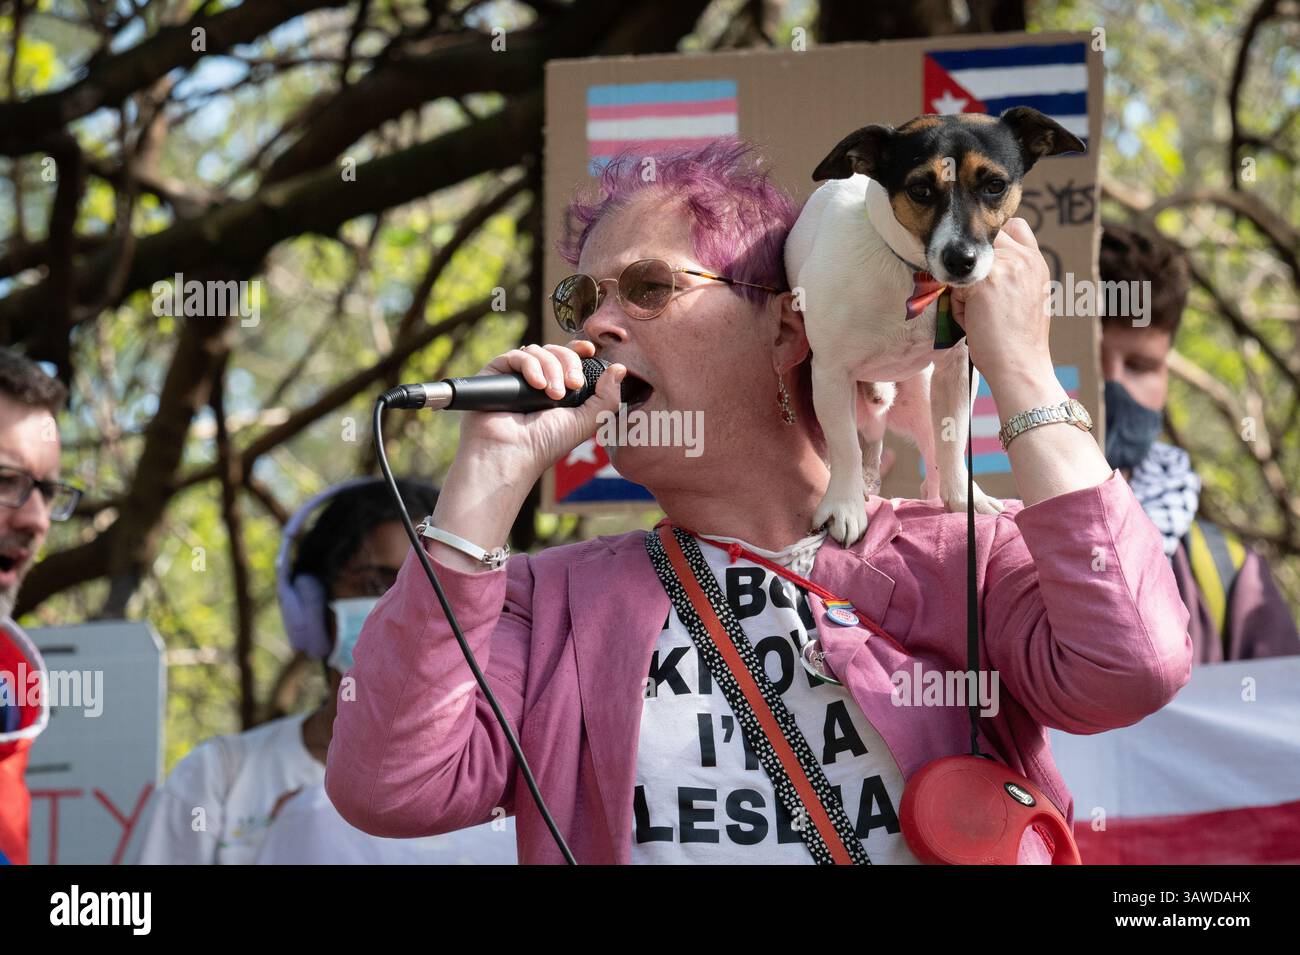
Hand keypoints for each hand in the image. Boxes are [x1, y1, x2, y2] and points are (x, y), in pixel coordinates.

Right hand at [457, 339, 626, 484]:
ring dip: (552, 368)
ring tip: (553, 395)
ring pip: (538, 351)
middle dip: (569, 363)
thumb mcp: (586, 421)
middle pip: (556, 351)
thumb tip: (619, 369)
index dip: (578, 349)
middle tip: (573, 385)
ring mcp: (515, 377)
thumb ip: (607, 397)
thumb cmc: (546, 443)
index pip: (568, 359)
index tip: (589, 349)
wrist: (511, 453)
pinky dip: (531, 365)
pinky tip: (536, 385)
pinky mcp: (495, 373)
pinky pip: (516, 355)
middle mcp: (537, 381)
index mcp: (558, 390)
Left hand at [948, 218, 1053, 388]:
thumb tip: (980, 265)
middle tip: (980, 296)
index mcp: (1036, 262)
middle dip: (975, 265)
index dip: (995, 244)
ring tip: (978, 313)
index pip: (1014, 226)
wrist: (1020, 365)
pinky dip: (959, 306)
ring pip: (966, 265)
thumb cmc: (1016, 341)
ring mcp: (1006, 266)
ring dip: (964, 287)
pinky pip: (956, 285)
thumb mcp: (1026, 297)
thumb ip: (1011, 273)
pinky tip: (974, 322)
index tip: (988, 273)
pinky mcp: (986, 280)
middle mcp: (1025, 258)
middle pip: (984, 240)